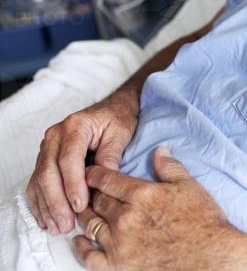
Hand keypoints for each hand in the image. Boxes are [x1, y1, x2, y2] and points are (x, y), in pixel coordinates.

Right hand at [27, 88, 139, 233]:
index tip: (80, 205)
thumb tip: (101, 183)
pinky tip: (47, 219)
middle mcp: (55, 136)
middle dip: (56, 202)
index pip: (68, 159)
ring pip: (39, 181)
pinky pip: (37, 183)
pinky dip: (41, 203)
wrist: (112, 109)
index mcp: (75, 126)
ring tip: (58, 227)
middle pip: (48, 172)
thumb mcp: (121, 133)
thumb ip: (110, 156)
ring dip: (47, 207)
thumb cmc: (117, 119)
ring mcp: (47, 148)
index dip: (73, 184)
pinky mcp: (45, 159)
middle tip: (66, 224)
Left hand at [73, 147, 246, 270]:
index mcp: (142, 195)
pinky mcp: (118, 266)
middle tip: (86, 191)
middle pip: (97, 201)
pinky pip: (89, 257)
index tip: (89, 173)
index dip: (95, 174)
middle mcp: (125, 218)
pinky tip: (79, 241)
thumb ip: (170, 167)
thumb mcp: (189, 186)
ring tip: (84, 212)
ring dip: (85, 217)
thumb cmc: (203, 222)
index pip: (107, 180)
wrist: (210, 256)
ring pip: (90, 226)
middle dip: (90, 194)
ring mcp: (119, 244)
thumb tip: (159, 150)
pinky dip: (81, 248)